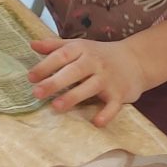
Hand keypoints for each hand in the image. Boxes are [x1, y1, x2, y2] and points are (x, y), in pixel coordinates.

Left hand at [27, 37, 150, 127]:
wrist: (136, 60)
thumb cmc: (99, 55)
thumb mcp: (78, 46)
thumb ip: (55, 46)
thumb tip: (32, 44)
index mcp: (82, 50)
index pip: (62, 55)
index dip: (46, 65)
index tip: (31, 77)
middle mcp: (95, 63)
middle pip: (73, 72)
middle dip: (54, 82)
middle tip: (36, 93)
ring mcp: (108, 79)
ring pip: (90, 88)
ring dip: (73, 97)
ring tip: (56, 106)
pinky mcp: (120, 94)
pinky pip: (113, 105)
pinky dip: (106, 114)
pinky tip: (96, 122)